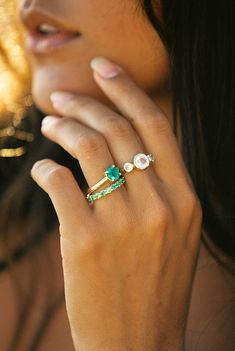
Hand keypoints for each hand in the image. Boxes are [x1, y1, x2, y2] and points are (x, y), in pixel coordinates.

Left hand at [31, 57, 201, 350]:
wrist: (139, 345)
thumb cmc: (155, 286)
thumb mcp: (175, 233)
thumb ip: (159, 189)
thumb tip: (125, 146)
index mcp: (185, 200)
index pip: (156, 126)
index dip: (127, 90)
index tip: (104, 68)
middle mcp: (159, 205)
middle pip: (118, 129)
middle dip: (86, 104)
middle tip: (63, 98)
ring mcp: (123, 223)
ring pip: (88, 147)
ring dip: (63, 128)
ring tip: (49, 124)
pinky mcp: (85, 242)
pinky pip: (61, 182)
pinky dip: (47, 168)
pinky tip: (44, 168)